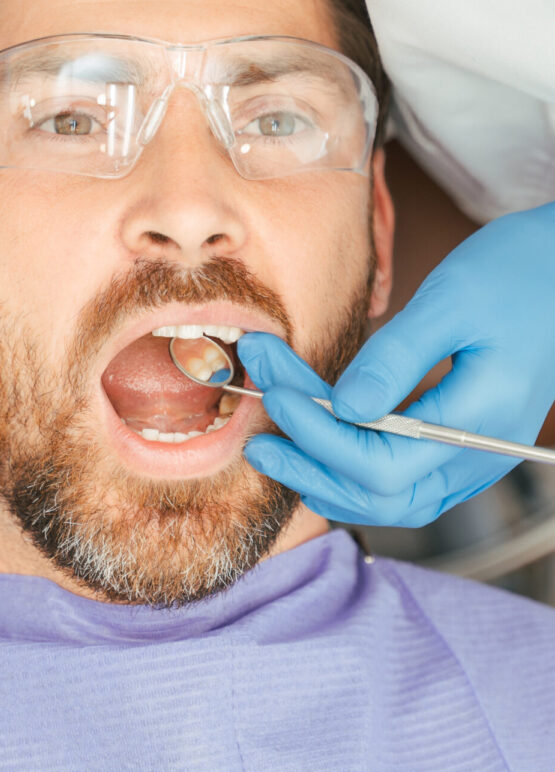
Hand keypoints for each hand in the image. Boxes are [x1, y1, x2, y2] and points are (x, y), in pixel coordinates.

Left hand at [238, 202, 554, 526]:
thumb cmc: (516, 272)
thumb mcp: (451, 301)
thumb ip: (396, 360)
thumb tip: (343, 408)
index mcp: (479, 421)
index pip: (380, 464)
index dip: (318, 436)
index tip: (275, 393)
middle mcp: (477, 456)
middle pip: (379, 496)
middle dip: (308, 466)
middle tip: (255, 436)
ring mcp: (471, 458)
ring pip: (387, 499)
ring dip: (324, 475)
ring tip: (274, 441)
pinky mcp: (458, 446)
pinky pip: (398, 481)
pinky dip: (349, 471)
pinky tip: (314, 445)